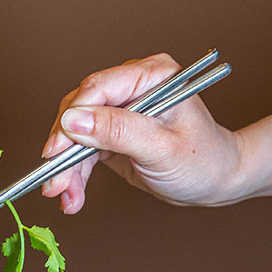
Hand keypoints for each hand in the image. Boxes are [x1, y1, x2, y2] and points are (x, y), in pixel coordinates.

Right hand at [40, 53, 247, 212]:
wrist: (217, 181)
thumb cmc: (203, 159)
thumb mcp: (162, 147)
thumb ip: (117, 131)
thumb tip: (72, 121)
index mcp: (151, 75)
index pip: (97, 89)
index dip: (71, 120)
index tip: (55, 151)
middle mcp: (132, 87)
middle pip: (79, 111)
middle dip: (63, 150)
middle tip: (54, 183)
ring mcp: (120, 110)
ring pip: (75, 134)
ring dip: (66, 168)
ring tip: (65, 197)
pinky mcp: (111, 133)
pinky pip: (82, 151)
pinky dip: (75, 174)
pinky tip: (73, 196)